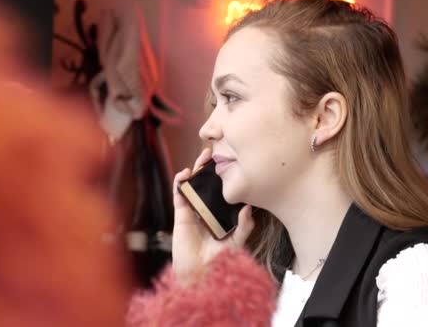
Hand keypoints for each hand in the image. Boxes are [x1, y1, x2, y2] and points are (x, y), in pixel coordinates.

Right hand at [171, 148, 253, 283]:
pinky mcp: (181, 215)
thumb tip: (248, 208)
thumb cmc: (220, 262)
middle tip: (216, 153)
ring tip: (202, 158)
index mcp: (221, 214)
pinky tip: (184, 174)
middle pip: (208, 185)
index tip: (232, 162)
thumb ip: (244, 227)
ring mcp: (193, 211)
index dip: (226, 177)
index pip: (223, 191)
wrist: (200, 275)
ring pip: (193, 186)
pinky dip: (179, 183)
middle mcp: (207, 210)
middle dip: (211, 169)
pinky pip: (179, 195)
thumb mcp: (237, 243)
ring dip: (196, 171)